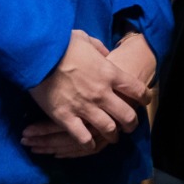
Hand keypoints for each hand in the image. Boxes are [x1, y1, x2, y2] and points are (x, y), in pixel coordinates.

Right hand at [24, 31, 146, 157]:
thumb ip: (100, 48)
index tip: (145, 101)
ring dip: (113, 135)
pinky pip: (82, 137)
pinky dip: (89, 143)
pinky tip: (91, 144)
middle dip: (131, 123)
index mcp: (110, 73)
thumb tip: (106, 54)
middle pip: (126, 115)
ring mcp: (84, 107)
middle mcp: (102, 93)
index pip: (136, 89)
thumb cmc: (62, 45)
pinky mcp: (66, 117)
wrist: (38, 55)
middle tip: (130, 125)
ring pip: (108, 128)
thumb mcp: (87, 39)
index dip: (144, 97)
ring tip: (113, 137)